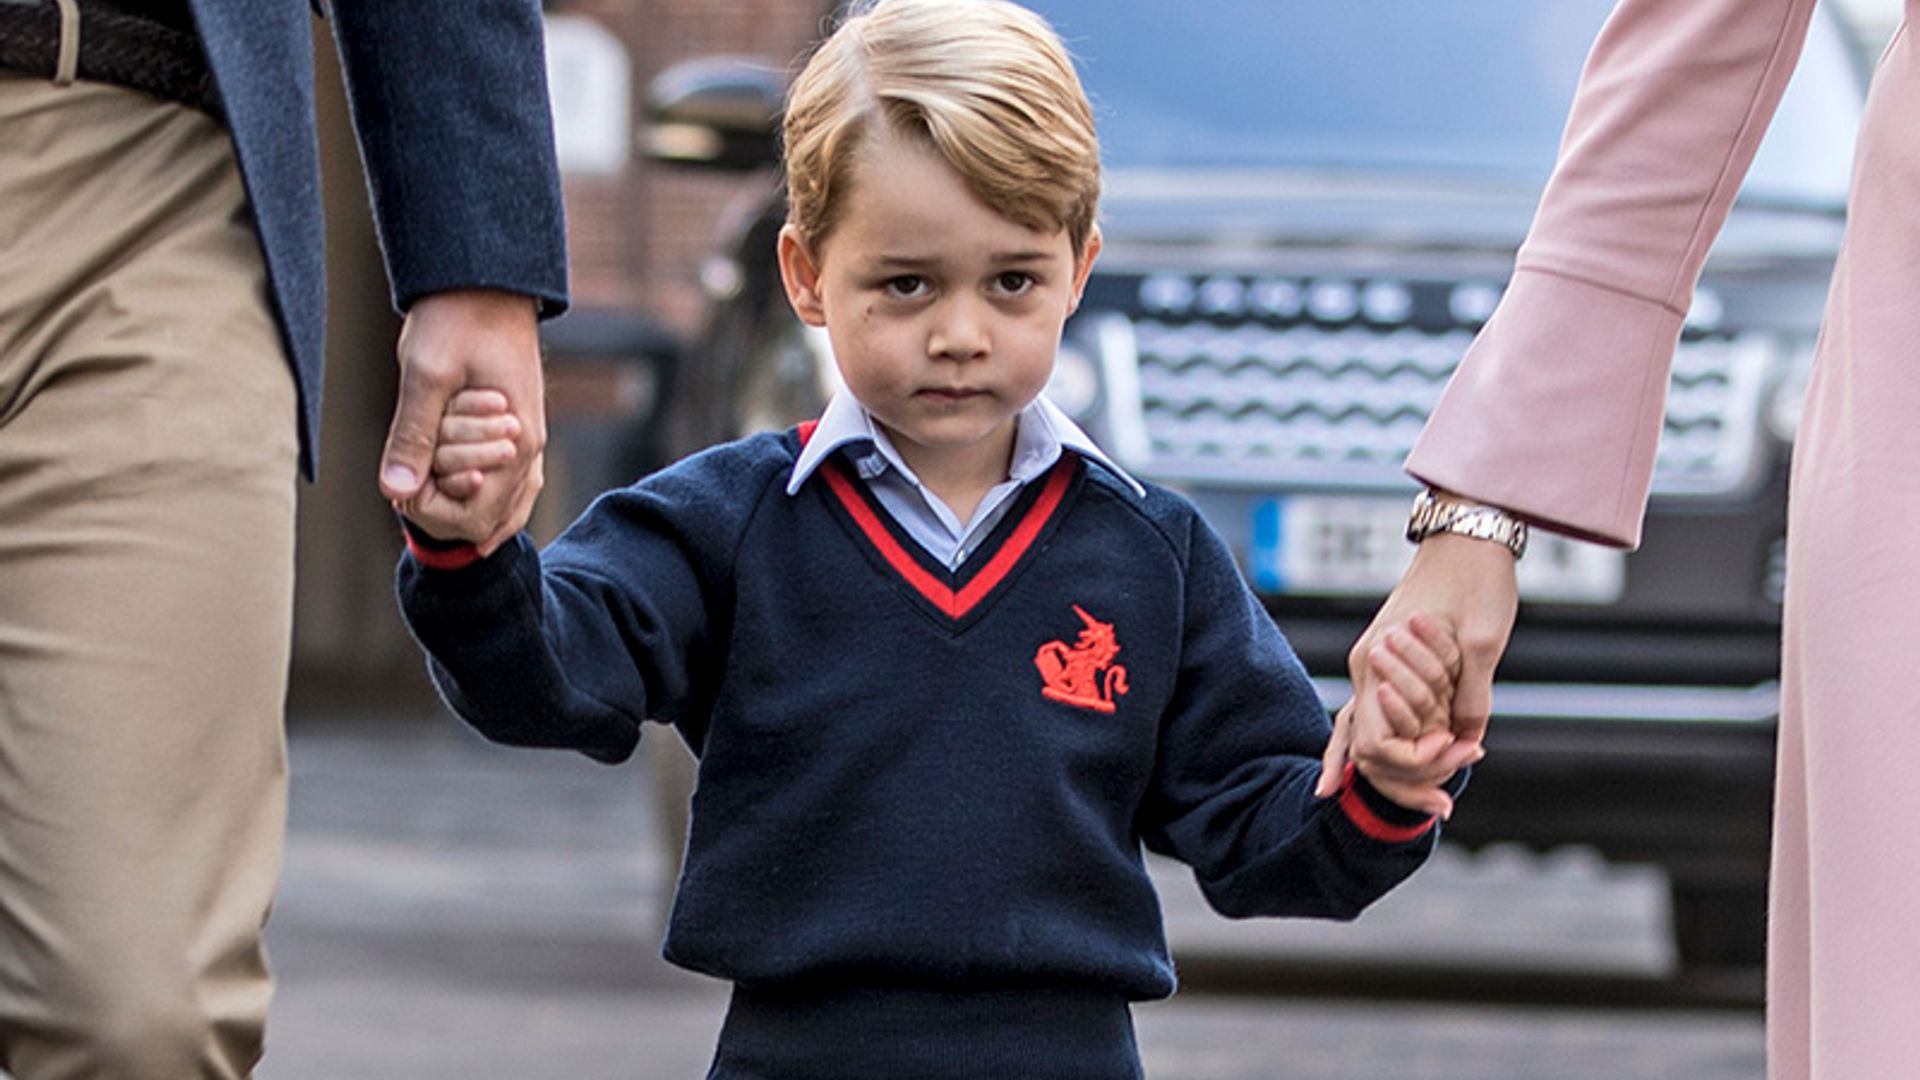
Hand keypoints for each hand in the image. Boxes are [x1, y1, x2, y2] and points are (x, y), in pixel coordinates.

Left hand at [378, 289, 545, 554]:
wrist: (487, 280)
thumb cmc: (457, 320)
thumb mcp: (426, 374)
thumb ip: (413, 435)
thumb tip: (395, 491)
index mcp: (515, 443)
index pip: (476, 517)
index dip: (432, 510)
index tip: (404, 480)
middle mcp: (530, 449)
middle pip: (492, 520)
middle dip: (447, 507)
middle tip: (412, 477)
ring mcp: (530, 440)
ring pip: (509, 507)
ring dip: (466, 505)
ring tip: (430, 493)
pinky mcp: (522, 427)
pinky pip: (515, 483)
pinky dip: (488, 497)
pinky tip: (461, 493)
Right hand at [1316, 529, 1519, 813]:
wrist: (1466, 536)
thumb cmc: (1476, 582)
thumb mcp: (1485, 643)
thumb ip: (1471, 696)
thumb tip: (1467, 741)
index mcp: (1378, 663)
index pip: (1377, 745)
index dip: (1418, 764)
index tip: (1461, 755)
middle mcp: (1365, 667)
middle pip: (1366, 749)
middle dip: (1406, 779)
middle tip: (1446, 804)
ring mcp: (1370, 664)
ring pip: (1364, 735)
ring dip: (1398, 769)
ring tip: (1433, 801)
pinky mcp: (1384, 661)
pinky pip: (1370, 715)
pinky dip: (1371, 746)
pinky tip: (1355, 778)